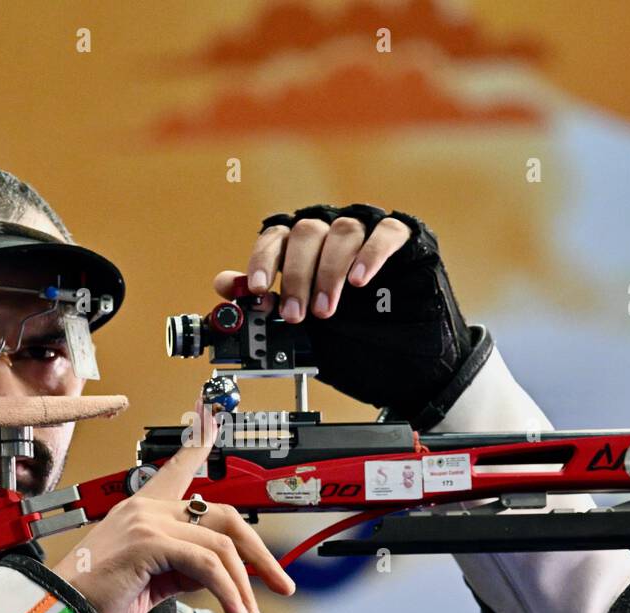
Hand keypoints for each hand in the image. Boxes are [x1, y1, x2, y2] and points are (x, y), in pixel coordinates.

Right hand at [52, 400, 296, 612]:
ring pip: (221, 545)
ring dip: (244, 587)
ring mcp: (148, 521)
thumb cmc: (99, 601)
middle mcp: (147, 507)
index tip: (212, 417)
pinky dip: (229, 592)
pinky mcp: (149, 543)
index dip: (199, 443)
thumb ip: (184, 568)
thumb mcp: (152, 580)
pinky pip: (207, 565)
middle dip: (258, 554)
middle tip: (279, 585)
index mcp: (143, 509)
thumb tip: (219, 574)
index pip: (177, 468)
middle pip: (224, 516)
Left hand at [213, 209, 410, 321]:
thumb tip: (224, 286)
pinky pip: (385, 232)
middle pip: (306, 233)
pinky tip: (360, 280)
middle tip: (295, 315)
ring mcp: (368, 234)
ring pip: (342, 231)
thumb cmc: (351, 338)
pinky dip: (369, 254)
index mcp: (304, 250)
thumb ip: (266, 303)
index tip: (257, 289)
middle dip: (296, 276)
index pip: (276, 238)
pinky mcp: (404, 240)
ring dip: (329, 271)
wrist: (405, 363)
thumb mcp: (302, 326)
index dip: (263, 261)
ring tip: (326, 309)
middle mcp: (332, 235)